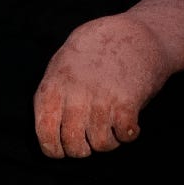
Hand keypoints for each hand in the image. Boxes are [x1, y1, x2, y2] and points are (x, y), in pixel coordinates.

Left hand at [34, 12, 172, 158]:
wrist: (138, 33)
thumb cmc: (99, 46)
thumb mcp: (64, 60)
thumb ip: (55, 90)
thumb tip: (49, 126)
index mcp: (55, 85)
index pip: (45, 132)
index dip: (53, 149)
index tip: (61, 151)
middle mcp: (75, 95)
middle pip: (73, 144)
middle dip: (81, 150)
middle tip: (88, 143)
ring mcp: (101, 99)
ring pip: (100, 144)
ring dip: (108, 142)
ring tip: (111, 128)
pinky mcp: (126, 103)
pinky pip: (124, 136)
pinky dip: (128, 135)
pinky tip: (129, 124)